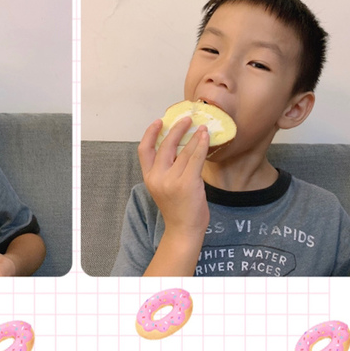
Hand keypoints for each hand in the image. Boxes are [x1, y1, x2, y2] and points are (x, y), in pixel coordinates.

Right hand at [138, 116, 209, 238]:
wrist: (184, 231)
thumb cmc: (177, 209)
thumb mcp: (164, 187)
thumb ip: (167, 169)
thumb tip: (181, 146)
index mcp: (149, 177)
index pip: (144, 150)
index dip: (150, 133)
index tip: (159, 121)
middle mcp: (158, 177)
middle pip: (165, 145)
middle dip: (176, 129)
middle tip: (186, 119)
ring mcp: (172, 180)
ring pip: (184, 151)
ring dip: (194, 136)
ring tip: (201, 127)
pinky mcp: (188, 183)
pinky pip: (195, 158)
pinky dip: (201, 145)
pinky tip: (205, 137)